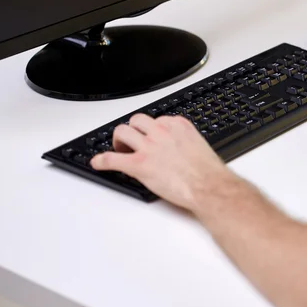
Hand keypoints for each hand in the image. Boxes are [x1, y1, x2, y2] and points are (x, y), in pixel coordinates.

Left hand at [90, 114, 239, 210]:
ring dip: (118, 141)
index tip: (150, 137)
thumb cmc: (208, 172)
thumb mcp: (199, 147)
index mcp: (177, 126)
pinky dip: (102, 160)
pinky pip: (112, 158)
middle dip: (133, 130)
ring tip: (119, 150)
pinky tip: (98, 163)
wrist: (208, 187)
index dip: (151, 130)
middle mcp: (161, 132)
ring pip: (122, 132)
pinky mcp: (139, 164)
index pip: (158, 119)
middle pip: (137, 121)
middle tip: (132, 142)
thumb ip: (185, 143)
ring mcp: (148, 147)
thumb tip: (179, 149)